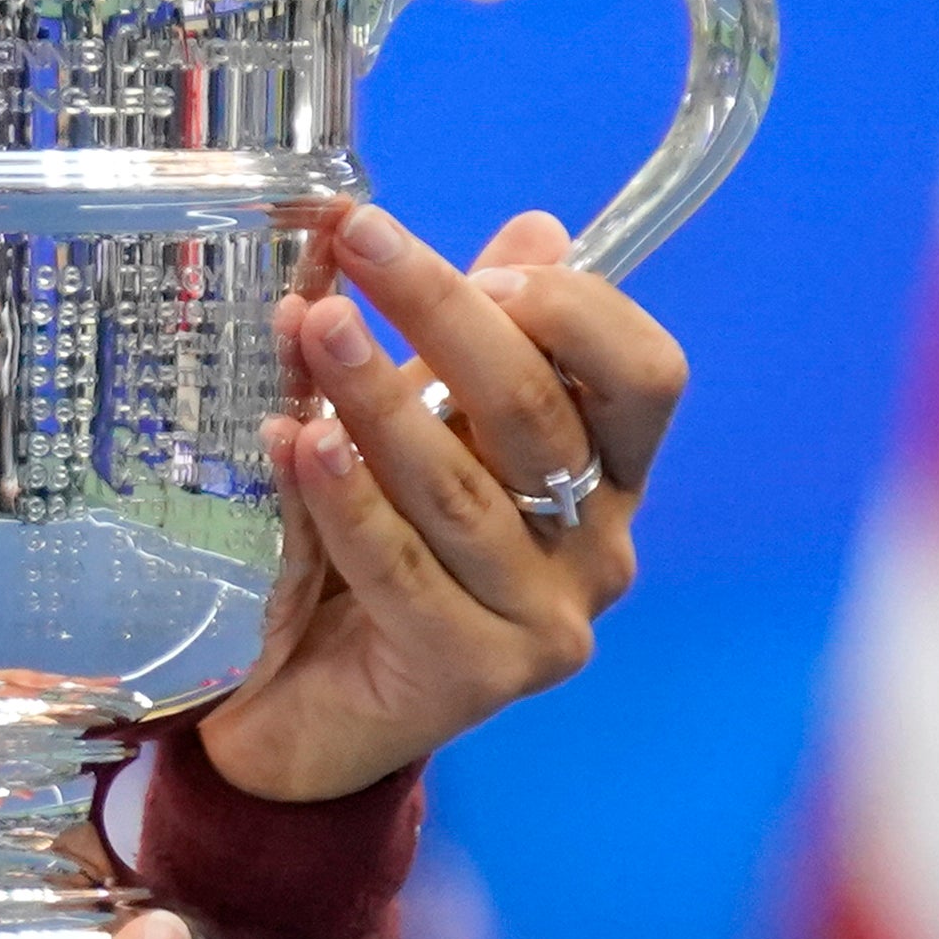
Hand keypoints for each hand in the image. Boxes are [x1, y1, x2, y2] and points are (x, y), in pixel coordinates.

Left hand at [197, 201, 688, 805]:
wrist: (308, 711)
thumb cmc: (370, 554)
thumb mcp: (423, 432)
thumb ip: (465, 345)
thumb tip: (534, 227)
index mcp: (611, 477)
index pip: (645, 374)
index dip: (574, 306)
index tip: (480, 259)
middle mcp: (598, 550)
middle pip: (540, 413)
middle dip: (447, 317)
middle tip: (359, 247)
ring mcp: (546, 622)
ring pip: (460, 489)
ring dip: (378, 397)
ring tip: (312, 327)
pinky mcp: (475, 675)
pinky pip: (400, 569)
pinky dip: (343, 499)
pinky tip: (294, 441)